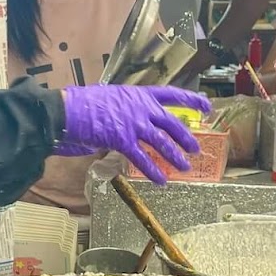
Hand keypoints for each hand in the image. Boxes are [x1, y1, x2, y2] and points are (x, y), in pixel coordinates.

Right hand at [59, 85, 210, 184]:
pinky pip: (142, 158)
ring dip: (175, 157)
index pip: (171, 94)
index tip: (206, 106)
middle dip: (186, 138)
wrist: (69, 110)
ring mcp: (133, 123)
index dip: (191, 100)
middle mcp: (141, 107)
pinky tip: (161, 181)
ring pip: (162, 142)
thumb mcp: (112, 98)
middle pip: (171, 123)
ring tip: (184, 168)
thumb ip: (127, 109)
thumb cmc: (85, 104)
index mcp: (139, 94)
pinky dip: (153, 171)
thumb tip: (133, 123)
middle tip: (195, 149)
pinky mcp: (122, 139)